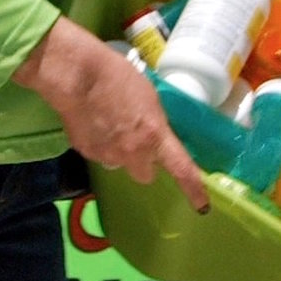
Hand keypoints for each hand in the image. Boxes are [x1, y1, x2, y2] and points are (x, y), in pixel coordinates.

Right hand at [12, 19, 207, 212]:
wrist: (78, 75)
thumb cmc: (117, 76)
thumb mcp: (150, 99)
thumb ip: (155, 125)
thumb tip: (153, 136)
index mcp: (154, 136)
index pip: (180, 169)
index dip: (193, 189)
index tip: (202, 205)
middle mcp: (132, 152)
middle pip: (145, 174)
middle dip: (143, 162)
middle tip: (136, 141)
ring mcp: (107, 155)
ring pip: (119, 164)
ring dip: (119, 152)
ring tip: (109, 124)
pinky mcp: (86, 153)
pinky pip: (99, 155)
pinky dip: (99, 144)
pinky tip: (93, 122)